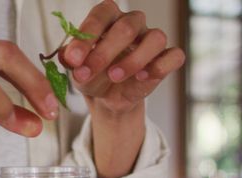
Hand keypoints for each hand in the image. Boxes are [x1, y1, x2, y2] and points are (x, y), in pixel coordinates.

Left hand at [59, 0, 184, 177]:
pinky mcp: (166, 58)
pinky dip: (160, 67)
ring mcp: (152, 39)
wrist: (107, 99)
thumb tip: (68, 55)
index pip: (100, 15)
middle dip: (103, 53)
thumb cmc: (92, 74)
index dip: (86, 36)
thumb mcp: (76, 69)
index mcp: (108, 18)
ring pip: (155, 38)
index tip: (73, 59)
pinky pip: (174, 56)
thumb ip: (71, 60)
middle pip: (126, 27)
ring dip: (133, 60)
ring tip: (114, 76)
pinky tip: (141, 78)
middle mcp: (133, 23)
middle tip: (85, 74)